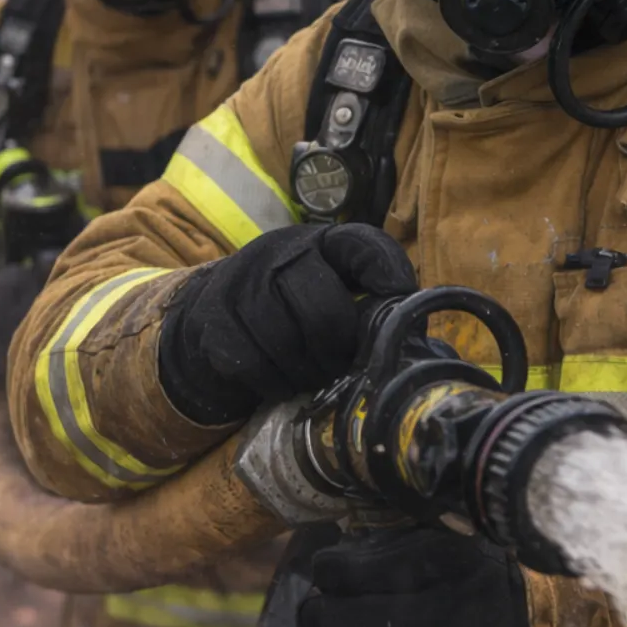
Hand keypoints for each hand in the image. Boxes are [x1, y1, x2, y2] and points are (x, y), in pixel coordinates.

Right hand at [157, 222, 416, 425]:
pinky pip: (256, 366)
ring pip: (288, 343)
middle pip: (322, 311)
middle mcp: (278, 254)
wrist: (212, 313)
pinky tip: (285, 383)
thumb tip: (413, 337)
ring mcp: (241, 286)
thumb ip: (370, 299)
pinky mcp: (216, 323)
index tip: (398, 303)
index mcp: (318, 242)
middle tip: (343, 367)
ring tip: (316, 377)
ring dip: (309, 373)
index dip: (388, 275)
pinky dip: (277, 384)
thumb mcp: (330, 286)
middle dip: (339, 350)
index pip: (361, 245)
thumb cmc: (290, 305)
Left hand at [298, 525, 528, 626]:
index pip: (363, 569)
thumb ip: (388, 546)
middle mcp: (455, 614)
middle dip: (320, 617)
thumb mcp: (441, 545)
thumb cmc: (466, 580)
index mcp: (454, 562)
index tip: (324, 571)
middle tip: (317, 613)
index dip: (330, 570)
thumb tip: (324, 566)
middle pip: (347, 622)